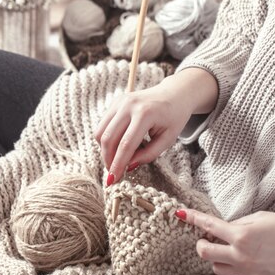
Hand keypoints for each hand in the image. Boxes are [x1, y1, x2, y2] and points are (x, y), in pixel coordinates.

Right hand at [94, 68, 217, 185]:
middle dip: (108, 159)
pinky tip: (119, 145)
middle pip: (108, 138)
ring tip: (117, 159)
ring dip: (105, 150)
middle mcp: (128, 105)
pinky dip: (107, 140)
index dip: (118, 164)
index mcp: (145, 114)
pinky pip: (102, 125)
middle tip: (113, 173)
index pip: (126, 144)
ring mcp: (119, 102)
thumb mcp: (167, 140)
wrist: (174, 94)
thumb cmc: (173, 118)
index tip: (113, 180)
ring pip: (100, 132)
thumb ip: (148, 155)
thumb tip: (128, 166)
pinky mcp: (115, 102)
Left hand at [176, 209, 274, 274]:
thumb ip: (239, 223)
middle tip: (208, 239)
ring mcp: (247, 271)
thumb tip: (223, 228)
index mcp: (242, 235)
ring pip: (216, 268)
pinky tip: (249, 258)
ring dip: (218, 257)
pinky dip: (235, 266)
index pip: (209, 226)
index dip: (193, 219)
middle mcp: (241, 256)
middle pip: (204, 253)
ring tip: (230, 249)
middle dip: (201, 244)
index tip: (181, 214)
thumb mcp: (261, 217)